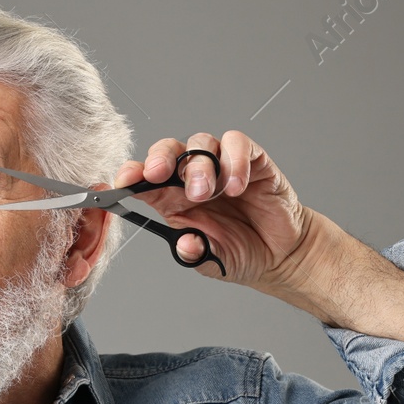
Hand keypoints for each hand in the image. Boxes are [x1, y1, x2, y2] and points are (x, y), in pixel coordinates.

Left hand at [106, 130, 332, 295]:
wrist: (279, 253)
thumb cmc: (239, 251)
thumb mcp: (210, 260)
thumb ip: (194, 254)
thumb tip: (186, 245)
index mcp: (172, 198)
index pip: (145, 178)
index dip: (132, 174)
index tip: (124, 181)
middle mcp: (192, 177)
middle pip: (169, 150)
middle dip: (160, 158)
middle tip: (159, 174)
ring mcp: (221, 165)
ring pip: (201, 143)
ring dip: (199, 166)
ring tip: (206, 193)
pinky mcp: (251, 160)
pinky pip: (237, 144)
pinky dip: (234, 161)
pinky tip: (237, 186)